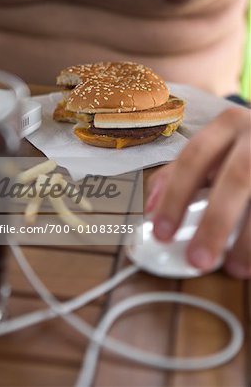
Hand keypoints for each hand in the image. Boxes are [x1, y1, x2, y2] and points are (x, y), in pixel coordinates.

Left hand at [145, 107, 250, 278]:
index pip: (193, 158)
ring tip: (235, 268)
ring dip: (247, 240)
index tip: (162, 233)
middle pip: (233, 179)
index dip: (175, 197)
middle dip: (214, 222)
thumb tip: (151, 209)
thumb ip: (179, 173)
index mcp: (227, 125)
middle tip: (198, 259)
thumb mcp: (213, 149)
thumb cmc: (242, 147)